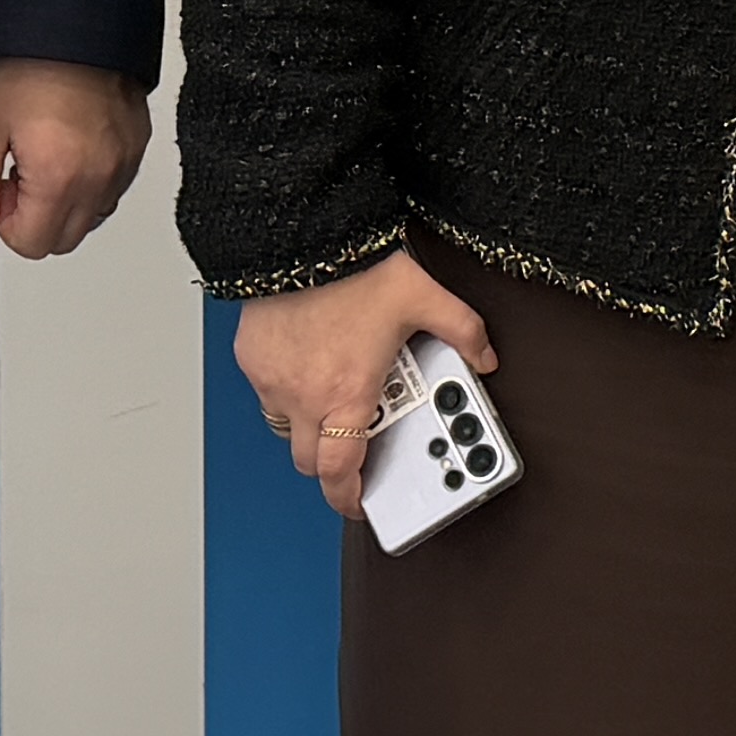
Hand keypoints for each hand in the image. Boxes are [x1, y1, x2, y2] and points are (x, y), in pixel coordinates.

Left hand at [0, 59, 148, 256]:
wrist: (76, 25)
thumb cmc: (29, 68)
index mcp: (58, 178)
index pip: (31, 245)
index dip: (6, 220)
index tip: (3, 183)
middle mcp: (99, 179)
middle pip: (63, 241)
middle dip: (36, 217)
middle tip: (22, 169)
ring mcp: (124, 166)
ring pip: (90, 219)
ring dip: (65, 202)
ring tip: (48, 154)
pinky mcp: (138, 149)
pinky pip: (112, 191)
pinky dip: (90, 182)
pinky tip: (72, 144)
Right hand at [236, 248, 489, 519]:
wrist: (303, 234)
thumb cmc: (355, 268)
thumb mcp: (424, 297)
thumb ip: (463, 331)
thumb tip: (484, 356)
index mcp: (347, 393)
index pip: (338, 472)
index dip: (347, 497)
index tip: (358, 500)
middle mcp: (305, 395)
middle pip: (310, 460)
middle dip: (331, 462)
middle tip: (356, 441)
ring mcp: (273, 380)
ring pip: (286, 426)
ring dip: (309, 424)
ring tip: (335, 395)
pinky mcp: (251, 359)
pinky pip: (267, 390)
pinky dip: (286, 387)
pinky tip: (308, 362)